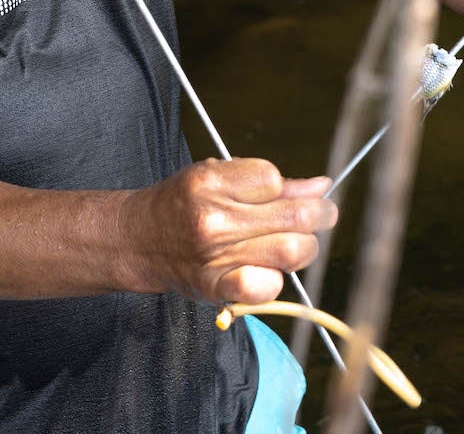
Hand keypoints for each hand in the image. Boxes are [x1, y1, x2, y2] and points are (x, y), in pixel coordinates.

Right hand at [126, 158, 337, 304]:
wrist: (140, 240)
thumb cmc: (184, 203)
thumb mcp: (217, 175)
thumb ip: (269, 182)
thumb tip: (321, 186)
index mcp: (209, 182)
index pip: (273, 179)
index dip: (291, 187)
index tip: (295, 193)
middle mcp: (212, 220)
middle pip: (294, 216)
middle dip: (321, 215)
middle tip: (323, 215)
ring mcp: (215, 257)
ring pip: (291, 251)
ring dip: (306, 247)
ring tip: (299, 242)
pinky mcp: (216, 288)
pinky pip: (267, 288)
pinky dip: (278, 279)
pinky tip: (270, 269)